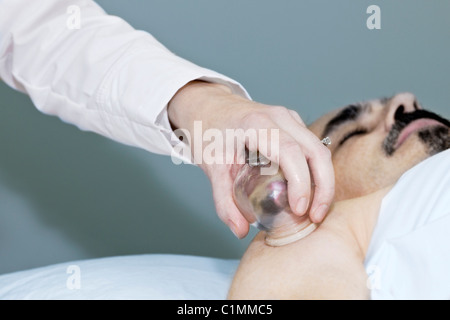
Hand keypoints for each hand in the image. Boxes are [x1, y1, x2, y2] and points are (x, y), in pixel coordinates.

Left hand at [168, 81, 334, 237]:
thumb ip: (224, 201)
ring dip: (324, 181)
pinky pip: (313, 149)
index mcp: (257, 124)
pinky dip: (317, 173)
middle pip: (316, 151)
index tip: (299, 210)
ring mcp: (289, 119)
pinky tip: (309, 194)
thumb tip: (240, 231)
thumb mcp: (211, 168)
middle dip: (323, 187)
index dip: (301, 182)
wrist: (210, 108)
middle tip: (316, 217)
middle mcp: (279, 117)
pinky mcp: (293, 125)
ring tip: (315, 211)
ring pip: (320, 150)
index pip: (290, 152)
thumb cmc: (209, 133)